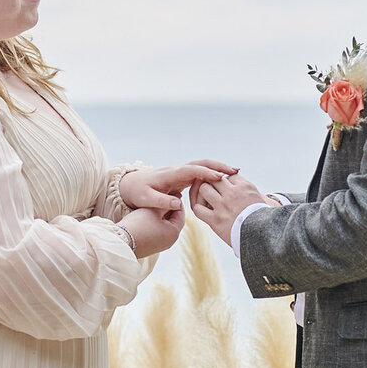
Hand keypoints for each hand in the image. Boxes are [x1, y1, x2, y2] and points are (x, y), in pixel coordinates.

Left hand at [119, 160, 236, 211]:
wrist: (131, 184)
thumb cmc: (137, 192)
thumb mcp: (146, 199)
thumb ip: (161, 202)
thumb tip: (178, 204)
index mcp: (170, 175)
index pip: (192, 170)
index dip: (207, 173)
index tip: (221, 177)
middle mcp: (177, 171)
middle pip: (201, 163)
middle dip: (218, 166)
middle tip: (235, 171)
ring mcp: (180, 173)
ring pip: (202, 166)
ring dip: (218, 168)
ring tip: (235, 173)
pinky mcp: (182, 178)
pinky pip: (200, 173)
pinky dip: (212, 173)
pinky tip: (224, 179)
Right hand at [122, 204, 185, 257]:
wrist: (122, 241)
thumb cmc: (139, 224)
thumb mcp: (154, 209)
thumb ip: (167, 204)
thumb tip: (176, 201)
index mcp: (174, 233)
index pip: (181, 213)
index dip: (176, 202)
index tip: (170, 193)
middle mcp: (170, 242)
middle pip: (173, 221)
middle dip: (168, 210)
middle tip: (161, 199)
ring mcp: (161, 246)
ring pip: (165, 227)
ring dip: (160, 217)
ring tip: (152, 208)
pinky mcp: (151, 248)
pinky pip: (157, 233)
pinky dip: (155, 225)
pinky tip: (146, 218)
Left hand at [189, 172, 276, 244]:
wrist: (263, 237)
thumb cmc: (263, 219)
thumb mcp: (259, 199)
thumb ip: (246, 190)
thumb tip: (236, 181)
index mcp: (245, 187)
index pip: (229, 176)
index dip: (226, 182)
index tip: (227, 190)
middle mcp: (233, 193)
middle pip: (214, 179)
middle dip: (213, 184)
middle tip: (213, 192)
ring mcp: (223, 206)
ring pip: (204, 189)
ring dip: (203, 193)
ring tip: (207, 200)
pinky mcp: (215, 220)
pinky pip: (198, 208)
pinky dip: (198, 208)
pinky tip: (203, 211)